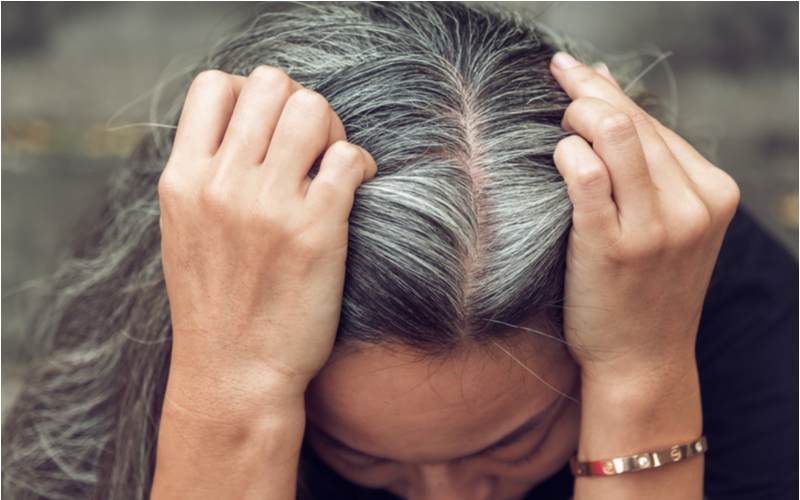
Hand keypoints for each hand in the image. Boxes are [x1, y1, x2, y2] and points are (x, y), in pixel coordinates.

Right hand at [158, 66, 376, 421]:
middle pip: (271, 83)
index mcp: (182, 180)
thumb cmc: (215, 305)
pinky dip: (359, 162)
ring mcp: (269, 206)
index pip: (215, 85)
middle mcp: (222, 184)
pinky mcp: (316, 230)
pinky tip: (353, 187)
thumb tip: (245, 129)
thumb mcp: (184, 231)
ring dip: (331, 128)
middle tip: (308, 146)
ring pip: (313, 109)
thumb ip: (204, 176)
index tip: (267, 130)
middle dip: (297, 104)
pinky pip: (348, 157)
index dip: (250, 95)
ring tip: (331, 163)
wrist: (234, 375)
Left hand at [550, 53, 739, 387]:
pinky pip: (586, 175)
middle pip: (632, 120)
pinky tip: (556, 156)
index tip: (577, 74)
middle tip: (556, 84)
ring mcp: (656, 227)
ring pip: (614, 133)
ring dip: (576, 114)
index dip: (608, 91)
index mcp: (712, 192)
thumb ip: (644, 161)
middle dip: (586, 91)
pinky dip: (566, 153)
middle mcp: (692, 205)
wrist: (642, 361)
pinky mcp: (614, 246)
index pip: (653, 122)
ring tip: (556, 122)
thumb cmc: (644, 289)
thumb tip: (604, 88)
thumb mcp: (665, 222)